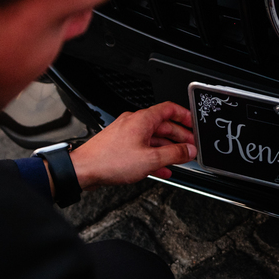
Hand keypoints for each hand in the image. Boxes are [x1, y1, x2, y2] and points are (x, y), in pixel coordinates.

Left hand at [67, 101, 195, 187]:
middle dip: (179, 137)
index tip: (194, 124)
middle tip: (190, 147)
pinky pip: (143, 147)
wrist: (84, 170)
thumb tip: (189, 151)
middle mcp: (134, 123)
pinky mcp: (120, 145)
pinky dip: (154, 156)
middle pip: (163, 125)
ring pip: (153, 138)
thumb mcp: (150, 159)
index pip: (169, 109)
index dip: (185, 116)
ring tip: (178, 160)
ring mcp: (126, 134)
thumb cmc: (110, 160)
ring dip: (167, 149)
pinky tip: (161, 169)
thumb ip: (174, 154)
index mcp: (143, 120)